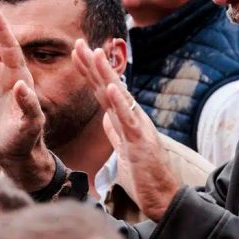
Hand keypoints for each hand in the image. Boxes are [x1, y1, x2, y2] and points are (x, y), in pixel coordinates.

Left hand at [73, 39, 179, 220]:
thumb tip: (105, 118)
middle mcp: (131, 117)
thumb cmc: (144, 173)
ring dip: (106, 74)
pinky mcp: (141, 141)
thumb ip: (115, 131)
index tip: (76, 53)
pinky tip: (111, 89)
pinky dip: (119, 103)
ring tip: (95, 53)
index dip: (89, 72)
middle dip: (93, 64)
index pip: (102, 90)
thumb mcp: (123, 149)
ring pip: (119, 96)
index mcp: (123, 119)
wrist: (162, 195)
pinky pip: (128, 120)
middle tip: (78, 43)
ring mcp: (137, 126)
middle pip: (108, 86)